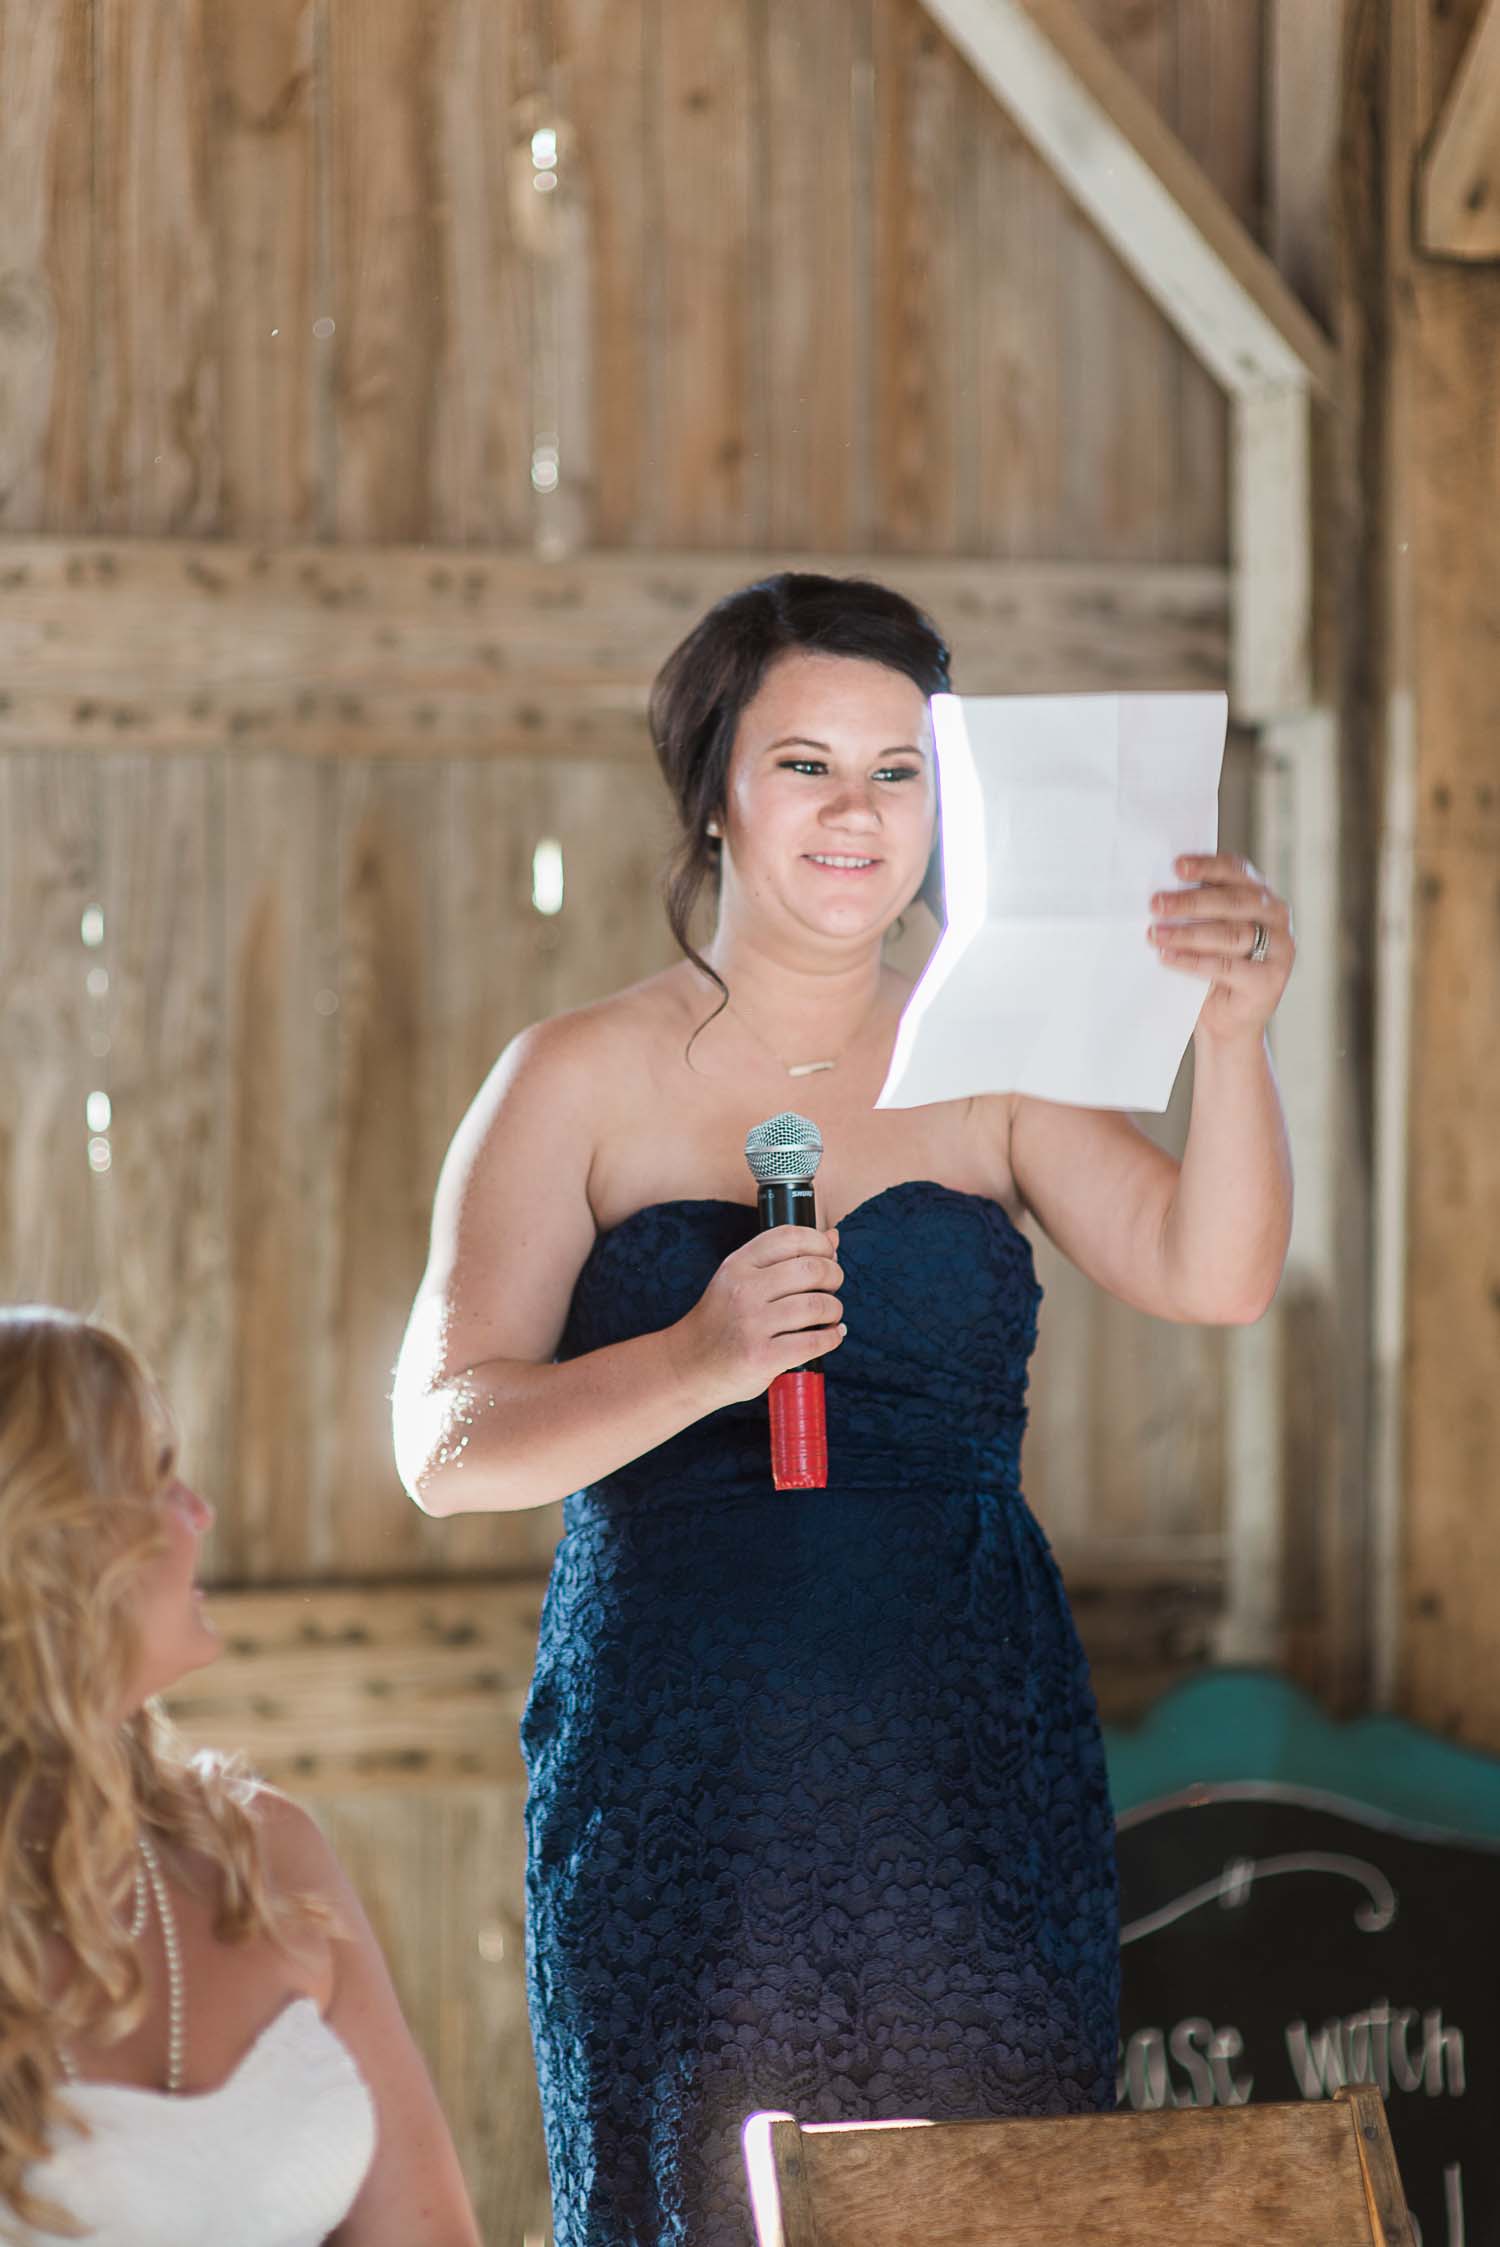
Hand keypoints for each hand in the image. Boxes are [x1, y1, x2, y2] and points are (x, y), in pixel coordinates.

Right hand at [674, 1225, 844, 1405]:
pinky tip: (831, 1336)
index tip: (828, 1255)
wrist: (688, 1366)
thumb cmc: (722, 1322)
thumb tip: (832, 1237)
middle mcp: (743, 1290)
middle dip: (834, 1275)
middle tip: (832, 1287)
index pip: (789, 1237)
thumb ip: (782, 1260)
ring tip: (830, 1315)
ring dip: (834, 1309)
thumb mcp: (739, 1281)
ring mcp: (752, 1324)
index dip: (819, 1242)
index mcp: (737, 1265)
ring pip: (817, 1306)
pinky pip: (814, 1341)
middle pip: (811, 1269)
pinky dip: (832, 1337)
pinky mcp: (762, 1357)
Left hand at [1149, 852, 1294, 1043]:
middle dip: (1190, 902)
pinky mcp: (1269, 980)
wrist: (1227, 1024)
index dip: (1207, 866)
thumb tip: (1159, 894)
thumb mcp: (1206, 932)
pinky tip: (1168, 957)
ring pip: (1230, 934)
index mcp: (1261, 896)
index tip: (1177, 866)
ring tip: (1155, 934)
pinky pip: (1225, 966)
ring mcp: (1279, 949)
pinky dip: (1192, 961)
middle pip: (1232, 901)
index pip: (1236, 871)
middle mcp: (1276, 917)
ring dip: (1188, 933)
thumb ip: (1198, 910)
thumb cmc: (1212, 971)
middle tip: (1156, 904)